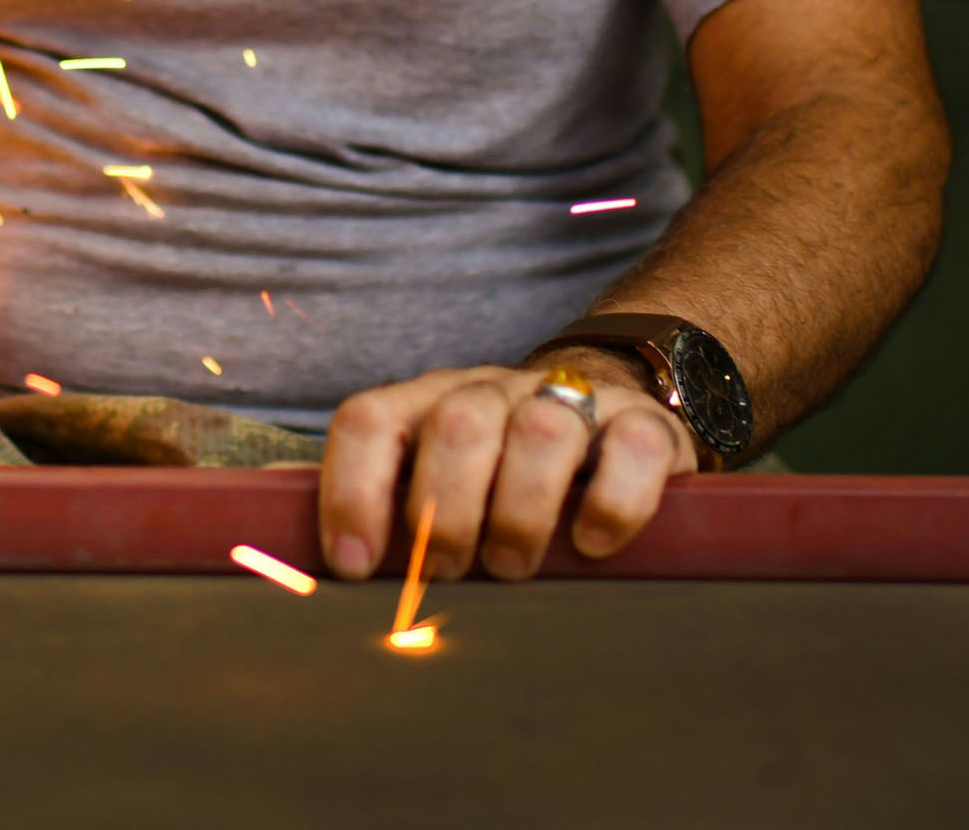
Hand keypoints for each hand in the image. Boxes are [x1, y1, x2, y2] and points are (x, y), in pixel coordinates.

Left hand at [318, 352, 696, 582]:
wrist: (612, 406)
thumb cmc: (503, 470)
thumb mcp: (441, 481)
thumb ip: (393, 516)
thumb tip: (323, 576)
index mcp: (426, 403)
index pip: (370, 422)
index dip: (351, 491)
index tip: (353, 565)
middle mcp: (491, 392)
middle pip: (456, 427)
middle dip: (444, 511)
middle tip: (446, 571)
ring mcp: (570, 401)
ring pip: (541, 429)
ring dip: (520, 510)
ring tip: (512, 566)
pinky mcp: (645, 425)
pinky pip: (631, 448)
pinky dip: (612, 503)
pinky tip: (592, 543)